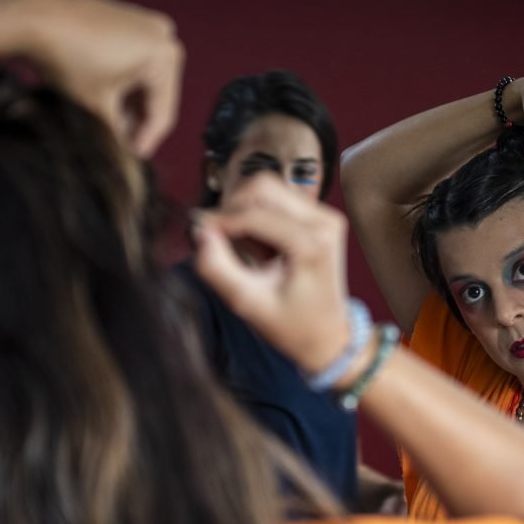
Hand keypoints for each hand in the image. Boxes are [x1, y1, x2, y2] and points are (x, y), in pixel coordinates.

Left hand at [0, 0, 183, 156]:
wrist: (33, 16)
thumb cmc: (68, 54)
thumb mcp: (98, 106)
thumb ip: (118, 135)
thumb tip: (126, 157)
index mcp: (165, 56)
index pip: (163, 113)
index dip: (147, 141)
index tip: (133, 158)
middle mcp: (162, 35)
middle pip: (156, 94)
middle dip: (137, 121)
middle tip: (120, 144)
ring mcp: (144, 24)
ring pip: (144, 79)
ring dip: (129, 103)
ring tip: (109, 124)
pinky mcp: (126, 19)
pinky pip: (134, 60)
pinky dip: (123, 82)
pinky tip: (105, 99)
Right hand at [192, 173, 350, 373]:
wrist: (327, 337)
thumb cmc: (290, 326)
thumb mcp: (247, 303)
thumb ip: (217, 268)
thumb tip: (199, 232)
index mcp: (311, 244)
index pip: (254, 214)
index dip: (219, 220)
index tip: (195, 232)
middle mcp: (324, 221)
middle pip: (263, 187)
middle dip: (232, 208)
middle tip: (218, 238)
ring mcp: (325, 215)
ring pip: (268, 188)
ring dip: (245, 211)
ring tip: (244, 248)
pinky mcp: (320, 216)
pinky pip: (278, 199)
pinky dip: (258, 215)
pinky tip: (259, 246)